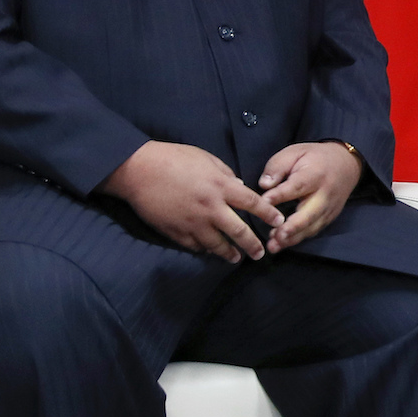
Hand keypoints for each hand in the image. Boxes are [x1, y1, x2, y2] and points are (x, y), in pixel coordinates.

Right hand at [102, 140, 285, 261]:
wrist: (138, 170)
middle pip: (238, 231)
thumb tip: (239, 186)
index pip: (253, 203)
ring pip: (216, 245)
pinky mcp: (176, 232)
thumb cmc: (173, 158)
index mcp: (221, 186)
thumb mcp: (206, 159)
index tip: (279, 222)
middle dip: (252, 244)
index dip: (268, 214)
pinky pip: (194, 246)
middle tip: (260, 253)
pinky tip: (209, 251)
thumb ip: (226, 174)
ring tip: (236, 258)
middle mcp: (210, 208)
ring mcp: (192, 223)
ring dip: (229, 253)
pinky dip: (203, 249)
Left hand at [258, 141, 363, 251]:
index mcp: (315, 175)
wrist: (346, 163)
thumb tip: (264, 185)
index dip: (281, 195)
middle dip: (292, 227)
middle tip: (275, 236)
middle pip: (309, 213)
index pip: (297, 186)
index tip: (264, 202)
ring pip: (311, 226)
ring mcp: (329, 208)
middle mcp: (324, 194)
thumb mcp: (294, 152)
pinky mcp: (329, 217)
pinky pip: (314, 230)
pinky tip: (283, 243)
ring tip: (274, 245)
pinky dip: (299, 238)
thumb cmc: (314, 157)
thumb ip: (278, 167)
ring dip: (293, 238)